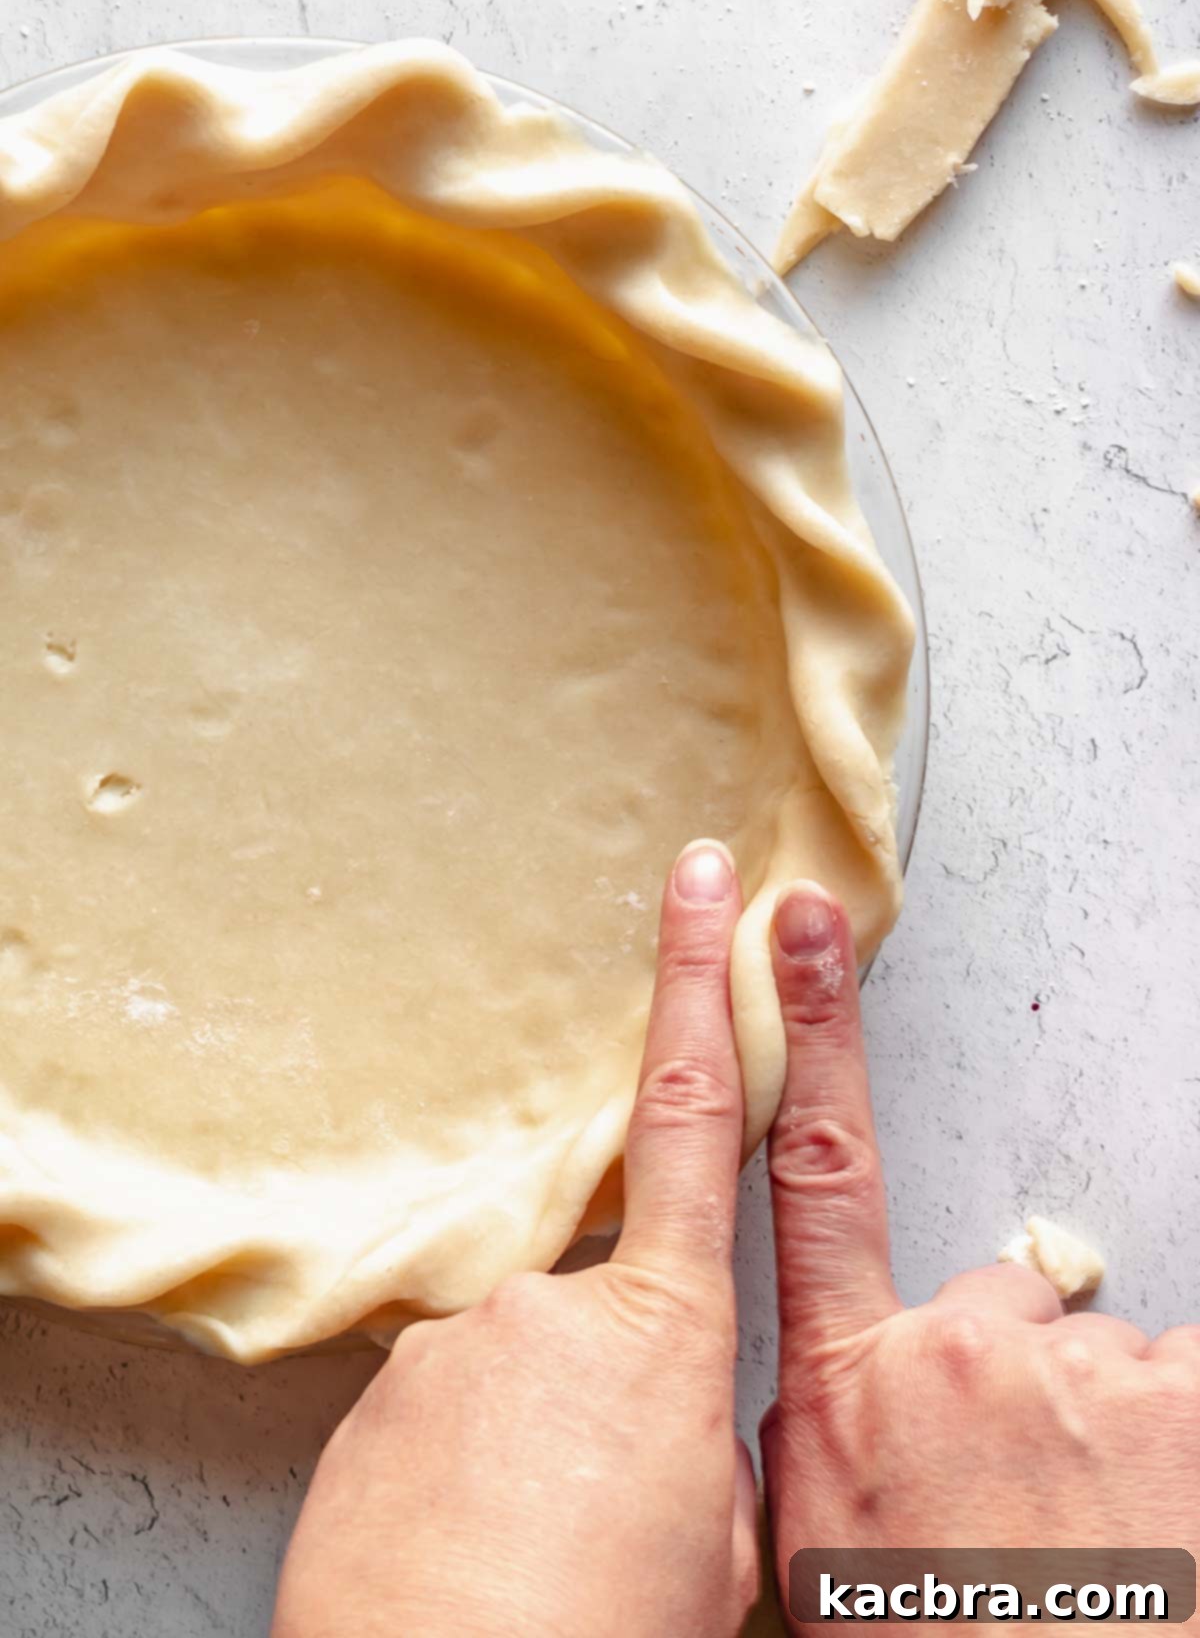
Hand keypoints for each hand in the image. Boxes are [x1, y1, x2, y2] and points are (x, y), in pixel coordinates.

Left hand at [272, 840, 757, 1637]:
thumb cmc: (607, 1633)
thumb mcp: (727, 1540)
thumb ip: (709, 1435)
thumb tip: (677, 1415)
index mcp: (661, 1328)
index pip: (691, 1112)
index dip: (701, 981)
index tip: (705, 878)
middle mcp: (549, 1305)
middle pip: (595, 1305)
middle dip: (604, 1391)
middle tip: (591, 1508)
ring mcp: (449, 1346)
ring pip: (510, 1374)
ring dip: (527, 1449)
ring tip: (526, 1550)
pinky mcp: (371, 1399)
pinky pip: (436, 1415)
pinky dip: (458, 1475)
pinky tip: (464, 1548)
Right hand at [758, 884, 1199, 1631]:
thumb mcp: (830, 1550)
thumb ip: (829, 1436)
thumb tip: (847, 1394)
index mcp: (850, 1390)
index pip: (814, 1169)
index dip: (806, 1030)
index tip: (797, 924)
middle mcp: (954, 1358)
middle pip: (999, 1310)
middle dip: (1021, 1385)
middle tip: (1037, 1509)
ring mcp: (1077, 1379)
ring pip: (1102, 1367)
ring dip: (1111, 1439)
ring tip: (1102, 1549)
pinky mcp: (1187, 1399)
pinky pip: (1191, 1384)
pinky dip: (1185, 1448)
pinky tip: (1159, 1530)